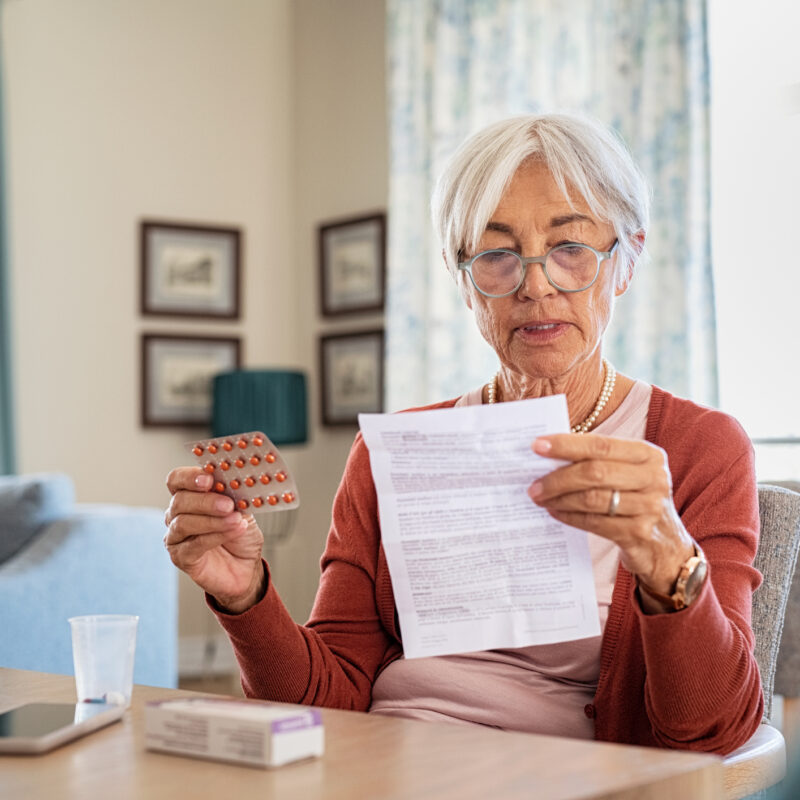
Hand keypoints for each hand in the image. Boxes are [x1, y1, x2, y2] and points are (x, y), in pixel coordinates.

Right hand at [164, 468, 265, 612]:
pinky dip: (216, 536)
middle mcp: (177, 515)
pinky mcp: (181, 557)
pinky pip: (193, 544)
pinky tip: (234, 531)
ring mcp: (176, 537)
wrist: (247, 567)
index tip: (209, 478)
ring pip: (183, 523)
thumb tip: (235, 483)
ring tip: (235, 520)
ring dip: (213, 520)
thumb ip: (235, 497)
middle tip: (228, 504)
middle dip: (205, 501)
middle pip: (180, 500)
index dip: (189, 477)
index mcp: (190, 496)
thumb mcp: (243, 510)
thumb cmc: (241, 536)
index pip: (177, 480)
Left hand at [528, 434, 694, 597]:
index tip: (536, 446)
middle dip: (558, 477)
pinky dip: (570, 516)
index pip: (601, 445)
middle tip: (532, 484)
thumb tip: (548, 454)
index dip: (566, 445)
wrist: (666, 547)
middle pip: (595, 472)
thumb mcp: (628, 474)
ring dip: (559, 498)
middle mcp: (653, 478)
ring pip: (592, 499)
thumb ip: (598, 461)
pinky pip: (594, 522)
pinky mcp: (639, 533)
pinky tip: (555, 512)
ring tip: (540, 498)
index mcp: (648, 455)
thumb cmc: (636, 500)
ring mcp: (649, 507)